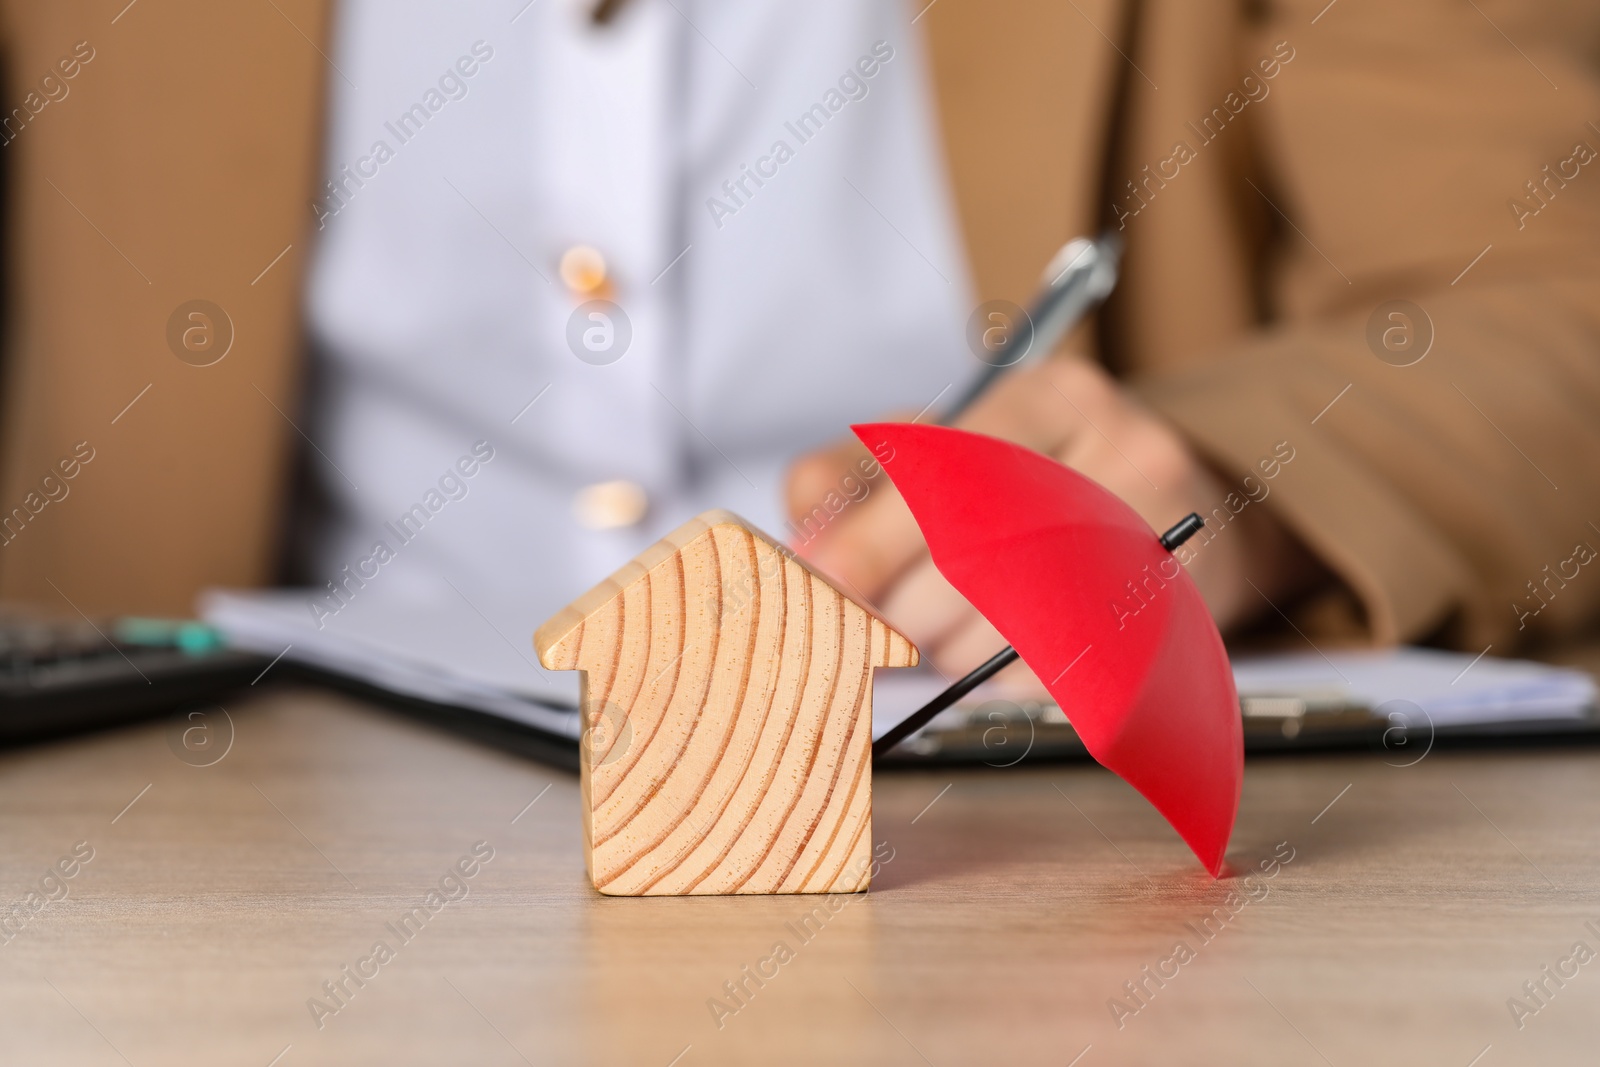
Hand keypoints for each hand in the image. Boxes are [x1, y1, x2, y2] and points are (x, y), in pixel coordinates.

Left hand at [785, 358, 1315, 691]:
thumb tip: (802, 544)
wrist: (1185, 516)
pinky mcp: (1181, 621)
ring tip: (949, 632)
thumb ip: (851, 480)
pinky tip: (999, 657)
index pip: (949, 469)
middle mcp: (1127, 453)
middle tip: (878, 625)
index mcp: (1056, 399)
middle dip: (903, 607)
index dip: (872, 537)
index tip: (821, 583)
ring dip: (951, 650)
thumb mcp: (941, 450)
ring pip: (1011, 627)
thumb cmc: (1036, 484)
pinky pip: (1060, 676)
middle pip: (975, 555)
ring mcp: (1167, 541)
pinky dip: (1004, 682)